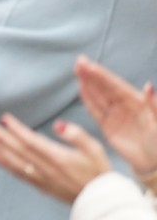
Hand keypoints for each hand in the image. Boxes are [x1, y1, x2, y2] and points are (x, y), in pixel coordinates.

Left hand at [0, 114, 110, 203]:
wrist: (102, 199)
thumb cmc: (99, 172)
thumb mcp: (95, 148)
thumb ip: (77, 135)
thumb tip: (59, 124)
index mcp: (58, 157)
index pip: (30, 140)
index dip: (15, 128)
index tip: (5, 118)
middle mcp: (46, 168)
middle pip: (18, 150)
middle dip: (1, 137)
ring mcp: (42, 178)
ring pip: (15, 162)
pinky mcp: (41, 186)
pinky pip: (19, 174)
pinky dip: (5, 165)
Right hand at [75, 56, 156, 183]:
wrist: (153, 163)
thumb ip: (153, 103)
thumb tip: (148, 85)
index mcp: (136, 101)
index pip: (115, 84)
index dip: (102, 74)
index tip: (89, 64)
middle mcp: (124, 105)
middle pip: (104, 87)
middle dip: (92, 75)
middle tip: (79, 63)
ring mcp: (115, 115)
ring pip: (98, 96)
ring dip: (87, 84)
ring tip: (77, 72)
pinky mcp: (107, 127)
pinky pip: (95, 111)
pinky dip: (88, 100)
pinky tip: (81, 89)